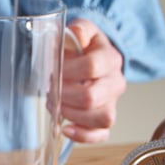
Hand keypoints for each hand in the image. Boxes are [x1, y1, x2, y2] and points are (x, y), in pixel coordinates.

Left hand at [61, 18, 126, 142]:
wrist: (91, 59)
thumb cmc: (82, 48)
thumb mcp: (80, 30)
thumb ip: (79, 29)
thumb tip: (75, 34)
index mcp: (109, 58)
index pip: (90, 67)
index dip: (67, 70)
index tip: (52, 69)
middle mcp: (115, 83)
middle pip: (92, 96)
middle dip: (63, 95)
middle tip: (49, 89)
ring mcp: (112, 103)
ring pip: (100, 118)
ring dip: (71, 114)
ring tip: (55, 105)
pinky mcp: (104, 119)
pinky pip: (101, 134)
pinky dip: (83, 136)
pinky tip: (66, 128)